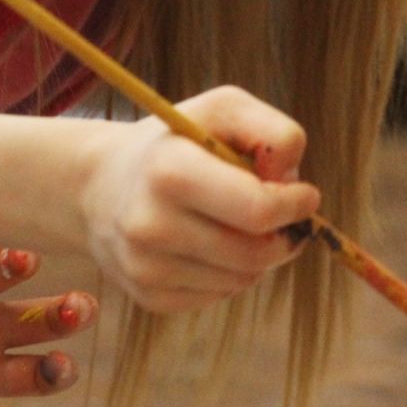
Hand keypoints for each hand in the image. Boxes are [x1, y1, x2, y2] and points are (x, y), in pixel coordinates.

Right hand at [77, 84, 320, 313]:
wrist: (101, 183)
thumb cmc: (177, 141)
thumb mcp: (223, 110)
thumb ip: (272, 131)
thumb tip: (291, 179)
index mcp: (169, 171)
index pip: (257, 210)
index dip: (294, 205)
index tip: (305, 194)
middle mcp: (151, 225)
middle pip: (255, 254)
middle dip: (283, 235)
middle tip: (284, 216)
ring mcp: (146, 267)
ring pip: (242, 279)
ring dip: (258, 255)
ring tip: (239, 224)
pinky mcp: (148, 297)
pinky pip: (219, 296)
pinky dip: (230, 273)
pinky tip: (211, 245)